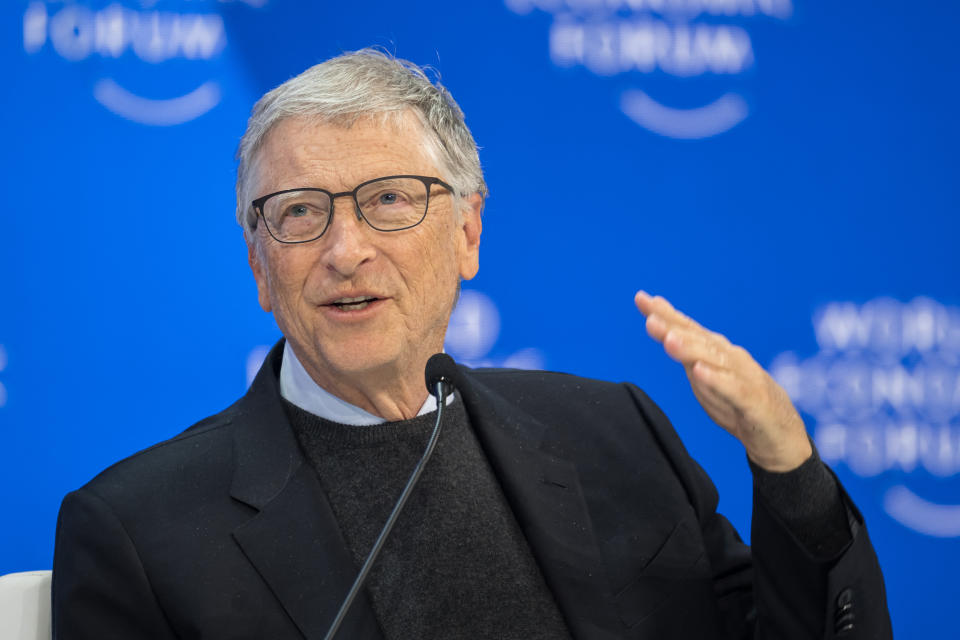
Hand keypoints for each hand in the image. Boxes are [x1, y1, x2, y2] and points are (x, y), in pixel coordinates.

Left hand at [634, 291, 811, 471]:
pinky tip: (700, 371)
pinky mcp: (754, 401)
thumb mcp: (708, 381)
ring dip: (691, 348)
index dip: (666, 314)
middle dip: (674, 327)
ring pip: (715, 359)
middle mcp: (730, 358)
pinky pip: (734, 389)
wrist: (780, 437)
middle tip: (650, 317)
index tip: (642, 298)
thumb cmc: (740, 405)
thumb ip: (690, 359)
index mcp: (717, 352)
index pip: (689, 329)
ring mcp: (744, 377)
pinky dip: (717, 380)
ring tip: (669, 339)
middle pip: (699, 339)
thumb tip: (667, 336)